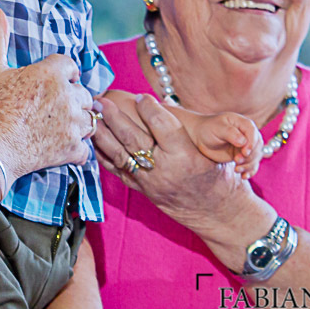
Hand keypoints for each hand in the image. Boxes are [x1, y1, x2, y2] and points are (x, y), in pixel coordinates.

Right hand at [0, 4, 93, 180]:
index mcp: (51, 72)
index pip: (69, 66)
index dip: (61, 74)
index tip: (51, 82)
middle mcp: (68, 96)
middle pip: (83, 93)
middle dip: (71, 98)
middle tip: (51, 107)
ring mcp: (72, 125)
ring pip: (88, 120)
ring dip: (76, 122)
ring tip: (57, 127)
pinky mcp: (71, 150)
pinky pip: (85, 149)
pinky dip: (75, 150)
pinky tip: (61, 148)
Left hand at [93, 93, 252, 233]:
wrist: (216, 212)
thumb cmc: (216, 174)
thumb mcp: (210, 149)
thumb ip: (184, 128)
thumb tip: (160, 102)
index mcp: (186, 157)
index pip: (163, 126)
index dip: (150, 108)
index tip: (140, 96)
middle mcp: (165, 171)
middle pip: (134, 139)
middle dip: (115, 118)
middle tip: (101, 101)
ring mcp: (150, 183)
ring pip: (120, 155)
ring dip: (103, 134)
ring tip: (93, 116)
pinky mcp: (142, 190)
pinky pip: (117, 170)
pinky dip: (103, 154)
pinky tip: (95, 140)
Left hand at [179, 109, 263, 177]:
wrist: (200, 136)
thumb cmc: (208, 128)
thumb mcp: (217, 128)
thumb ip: (230, 133)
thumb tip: (243, 142)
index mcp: (243, 124)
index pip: (253, 133)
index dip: (251, 144)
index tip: (244, 153)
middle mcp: (248, 135)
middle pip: (257, 147)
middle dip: (249, 156)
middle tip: (236, 161)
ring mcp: (246, 146)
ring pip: (256, 157)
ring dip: (249, 165)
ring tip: (237, 169)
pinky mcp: (242, 156)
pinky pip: (251, 164)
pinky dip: (249, 171)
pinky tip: (243, 176)